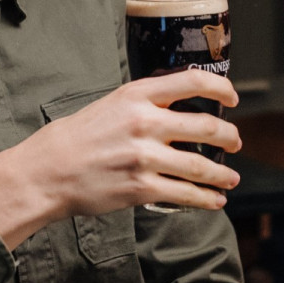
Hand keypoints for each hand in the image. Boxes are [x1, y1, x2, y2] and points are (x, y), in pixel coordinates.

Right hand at [0, 69, 241, 248]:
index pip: (193, 81)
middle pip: (206, 127)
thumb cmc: (79, 135)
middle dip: (230, 137)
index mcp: (137, 95)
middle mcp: (144, 122)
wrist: (47, 170)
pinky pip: (185, 194)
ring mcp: (144, 157)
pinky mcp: (141, 188)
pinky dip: (206, 199)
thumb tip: (182, 102)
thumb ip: (147, 101)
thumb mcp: (112, 103)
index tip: (233, 98)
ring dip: (223, 174)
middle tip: (236, 142)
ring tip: (232, 178)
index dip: (221, 89)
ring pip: (201, 166)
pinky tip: (215, 200)